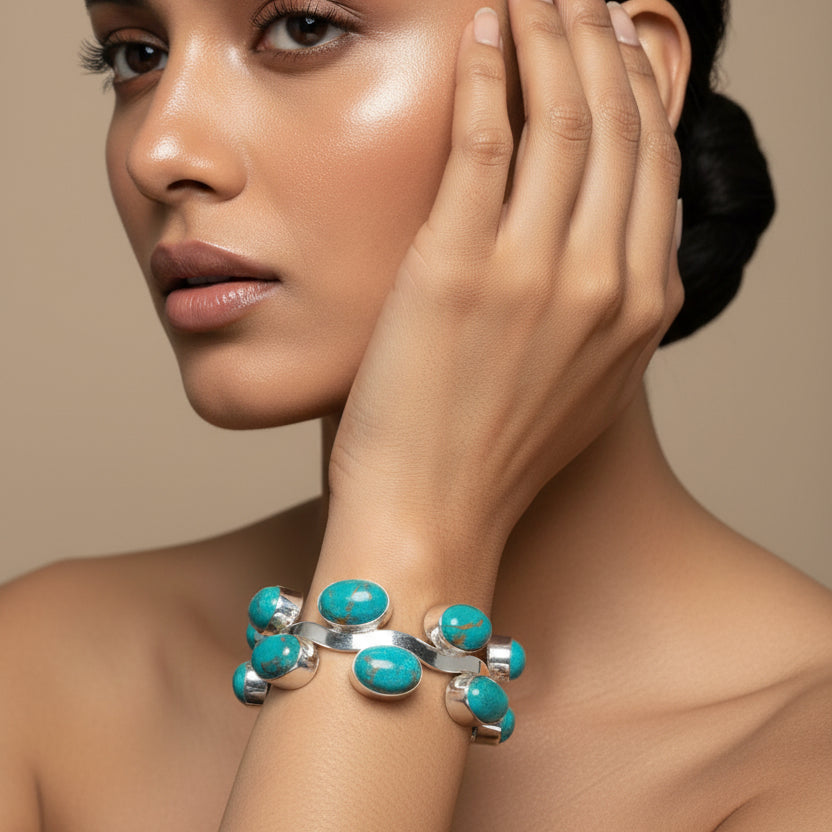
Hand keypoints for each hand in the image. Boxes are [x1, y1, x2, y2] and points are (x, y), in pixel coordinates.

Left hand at [326, 0, 684, 590]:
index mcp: (639, 308)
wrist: (431, 517)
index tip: (620, 45)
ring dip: (549, 36)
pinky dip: (486, 72)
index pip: (654, 166)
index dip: (640, 91)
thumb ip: (603, 310)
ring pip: (562, 117)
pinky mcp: (459, 266)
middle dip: (602, 43)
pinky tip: (483, 26)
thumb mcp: (578, 384)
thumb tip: (598, 240)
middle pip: (620, 126)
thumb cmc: (490, 457)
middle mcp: (605, 281)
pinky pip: (484, 138)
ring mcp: (535, 271)